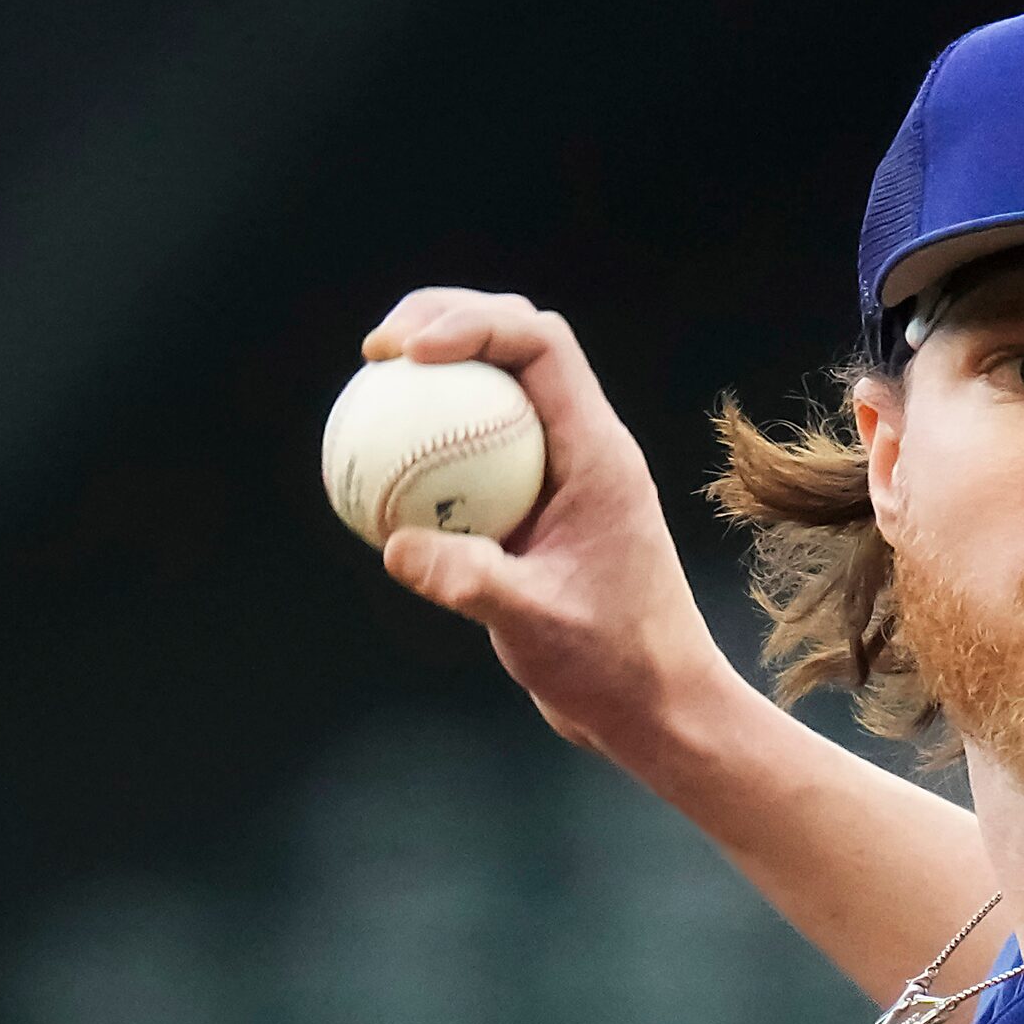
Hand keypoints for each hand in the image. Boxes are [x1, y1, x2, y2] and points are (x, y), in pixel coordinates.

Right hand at [360, 289, 738, 758]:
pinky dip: (430, 440)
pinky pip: (477, 450)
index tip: (405, 353)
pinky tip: (373, 465)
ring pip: (497, 390)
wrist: (654, 704)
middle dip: (447, 319)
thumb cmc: (613, 665)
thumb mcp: (537, 625)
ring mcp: (562, 475)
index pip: (541, 346)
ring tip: (369, 382)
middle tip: (374, 352)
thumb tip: (393, 543)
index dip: (472, 322)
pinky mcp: (538, 507)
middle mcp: (585, 449)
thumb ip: (471, 581)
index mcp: (599, 454)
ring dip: (438, 371)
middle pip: (518, 344)